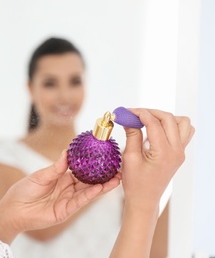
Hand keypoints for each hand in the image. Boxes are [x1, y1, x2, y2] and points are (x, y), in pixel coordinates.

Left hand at [0, 150, 120, 243]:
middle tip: (118, 168)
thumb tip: (67, 152)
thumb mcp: (41, 175)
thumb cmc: (24, 190)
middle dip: (104, 176)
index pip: (81, 170)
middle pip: (89, 181)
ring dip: (103, 185)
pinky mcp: (66, 211)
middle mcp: (68, 189)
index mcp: (62, 177)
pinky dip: (91, 194)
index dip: (93, 164)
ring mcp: (68, 200)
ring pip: (88, 192)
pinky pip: (80, 201)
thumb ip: (56, 167)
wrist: (14, 209)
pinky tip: (101, 187)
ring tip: (117, 177)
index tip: (105, 156)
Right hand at [110, 109, 194, 256]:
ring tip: (148, 121)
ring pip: (181, 123)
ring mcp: (180, 152)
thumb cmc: (136, 184)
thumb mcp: (130, 158)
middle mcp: (176, 151)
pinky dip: (171, 126)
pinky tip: (156, 130)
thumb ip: (132, 135)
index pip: (154, 123)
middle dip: (151, 112)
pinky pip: (183, 132)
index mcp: (164, 153)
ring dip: (165, 118)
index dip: (139, 114)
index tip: (127, 112)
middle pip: (169, 119)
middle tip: (135, 114)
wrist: (144, 199)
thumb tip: (129, 120)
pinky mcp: (178, 153)